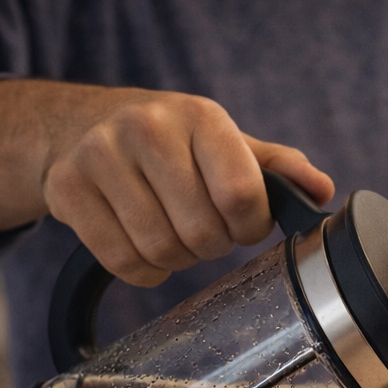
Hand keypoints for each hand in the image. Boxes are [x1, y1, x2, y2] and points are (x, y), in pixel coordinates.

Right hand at [0, 80, 334, 285]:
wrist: (76, 126)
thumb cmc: (170, 143)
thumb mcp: (224, 143)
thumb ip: (277, 169)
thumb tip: (321, 190)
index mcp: (199, 117)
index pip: (241, 194)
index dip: (250, 227)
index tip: (243, 225)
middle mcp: (146, 128)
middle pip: (201, 231)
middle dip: (212, 245)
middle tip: (204, 231)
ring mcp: (99, 156)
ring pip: (161, 250)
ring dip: (177, 259)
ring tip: (172, 233)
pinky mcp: (66, 189)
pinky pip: (122, 261)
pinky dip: (143, 270)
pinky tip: (143, 244)